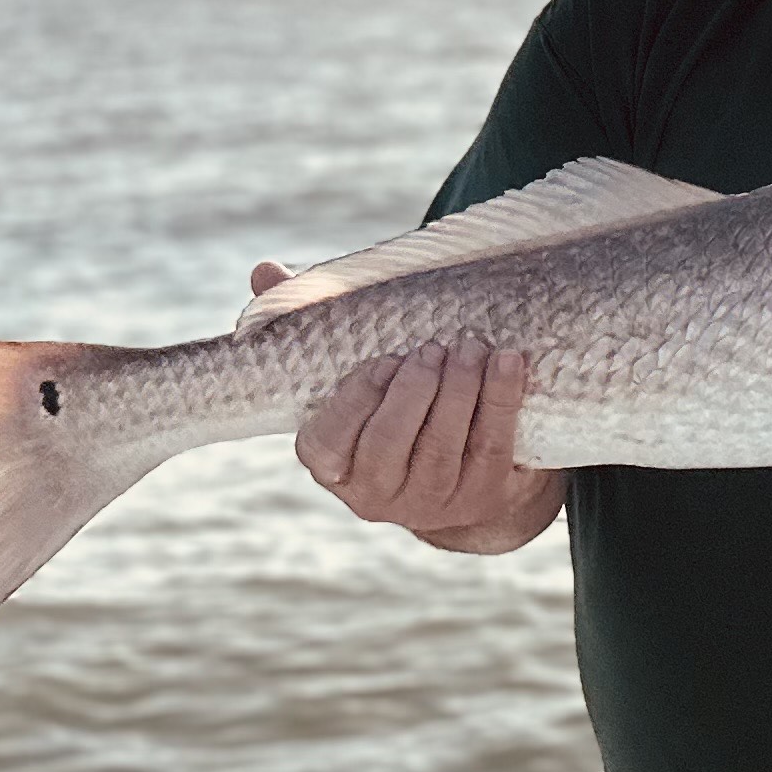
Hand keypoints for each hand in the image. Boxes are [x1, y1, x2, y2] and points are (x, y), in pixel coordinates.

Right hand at [265, 267, 558, 553]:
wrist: (467, 471)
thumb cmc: (393, 402)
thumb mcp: (351, 368)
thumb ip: (307, 321)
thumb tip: (263, 271)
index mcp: (332, 466)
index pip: (326, 441)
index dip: (356, 400)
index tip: (383, 360)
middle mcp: (376, 494)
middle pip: (388, 444)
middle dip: (412, 392)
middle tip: (432, 348)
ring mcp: (432, 500)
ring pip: (442, 446)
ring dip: (461, 389)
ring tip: (470, 345)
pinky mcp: (484, 494)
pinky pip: (493, 445)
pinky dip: (502, 399)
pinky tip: (507, 361)